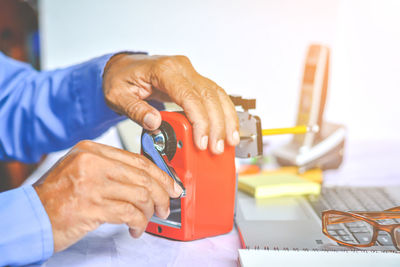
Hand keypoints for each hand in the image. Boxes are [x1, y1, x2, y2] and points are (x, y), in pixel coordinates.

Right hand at [34, 140, 182, 251]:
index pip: (138, 160)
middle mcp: (92, 162)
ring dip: (150, 212)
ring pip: (140, 195)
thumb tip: (146, 179)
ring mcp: (91, 183)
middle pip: (143, 177)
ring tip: (147, 220)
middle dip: (162, 194)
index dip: (160, 174)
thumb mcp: (83, 170)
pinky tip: (135, 229)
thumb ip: (111, 169)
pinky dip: (138, 223)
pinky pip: (129, 213)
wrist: (30, 217)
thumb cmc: (57, 197)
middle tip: (166, 205)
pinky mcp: (91, 207)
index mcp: (92, 150)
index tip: (171, 185)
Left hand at [102, 54, 239, 153]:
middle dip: (217, 125)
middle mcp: (181, 68)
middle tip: (217, 148)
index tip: (202, 142)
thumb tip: (155, 123)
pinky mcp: (194, 81)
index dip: (200, 121)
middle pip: (209, 96)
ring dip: (226, 119)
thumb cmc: (120, 79)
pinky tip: (227, 128)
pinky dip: (223, 113)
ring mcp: (190, 73)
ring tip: (229, 141)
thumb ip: (136, 111)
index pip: (190, 96)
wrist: (121, 67)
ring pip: (218, 94)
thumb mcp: (118, 96)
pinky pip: (215, 95)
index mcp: (164, 70)